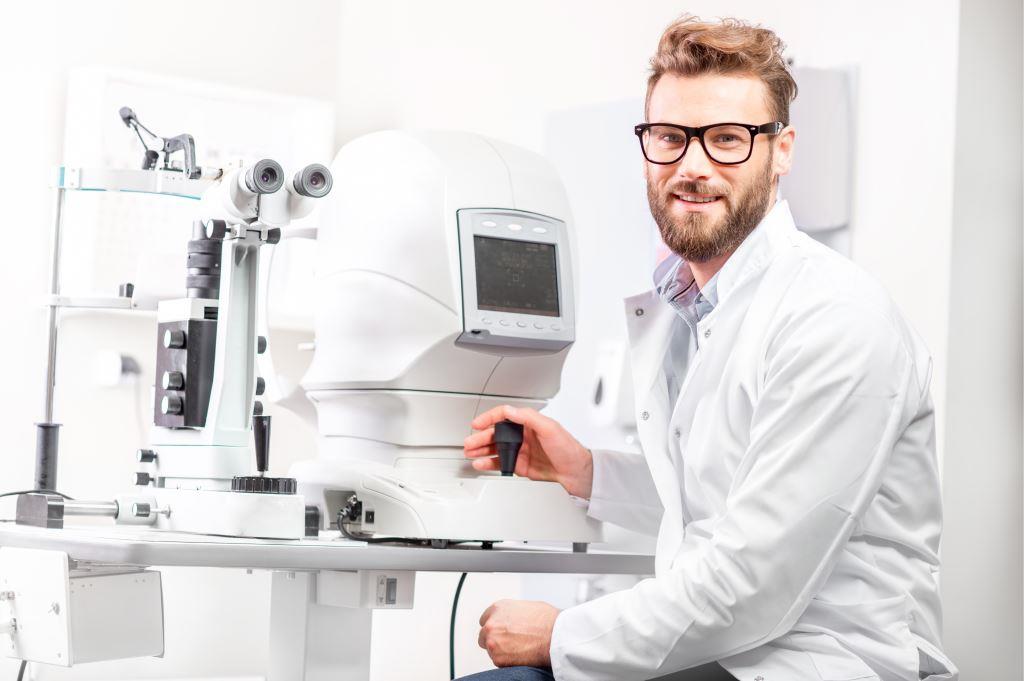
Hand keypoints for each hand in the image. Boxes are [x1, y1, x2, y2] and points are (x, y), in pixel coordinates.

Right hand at [464, 405, 593, 498]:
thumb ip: (529, 418)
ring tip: (470, 453)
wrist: (576, 473)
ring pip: (495, 448)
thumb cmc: (568, 449)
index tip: (478, 423)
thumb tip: (511, 410)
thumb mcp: (550, 428)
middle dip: (480, 437)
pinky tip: (481, 464)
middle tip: (469, 442)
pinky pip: (500, 463)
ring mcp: (520, 451)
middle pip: (495, 433)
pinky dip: (489, 464)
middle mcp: (523, 436)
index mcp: (529, 423)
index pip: (504, 416)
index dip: (489, 418)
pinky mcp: (520, 466)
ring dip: (481, 450)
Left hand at [478, 599, 558, 667]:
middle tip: (510, 642)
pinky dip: (507, 661)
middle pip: (484, 635)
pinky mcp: (498, 658)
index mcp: (498, 608)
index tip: (501, 631)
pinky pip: (498, 661)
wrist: (556, 636)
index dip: (495, 626)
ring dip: (500, 650)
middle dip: (495, 638)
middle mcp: (492, 624)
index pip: (485, 619)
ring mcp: (493, 642)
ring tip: (518, 649)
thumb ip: (512, 613)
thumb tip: (513, 620)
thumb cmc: (548, 621)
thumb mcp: (526, 607)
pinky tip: (520, 655)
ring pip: (490, 649)